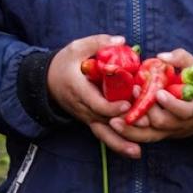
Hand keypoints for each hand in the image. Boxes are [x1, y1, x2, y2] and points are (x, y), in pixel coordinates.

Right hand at [46, 35, 139, 158]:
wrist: (46, 82)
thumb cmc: (64, 63)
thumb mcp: (76, 48)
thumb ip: (97, 43)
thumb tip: (121, 40)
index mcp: (78, 89)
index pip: (95, 102)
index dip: (112, 106)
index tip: (128, 104)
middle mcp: (82, 107)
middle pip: (104, 120)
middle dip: (124, 124)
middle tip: (146, 123)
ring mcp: (86, 117)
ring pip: (103, 133)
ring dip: (121, 143)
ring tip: (137, 151)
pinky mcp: (90, 121)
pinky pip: (104, 135)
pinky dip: (117, 145)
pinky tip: (134, 152)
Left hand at [108, 48, 192, 144]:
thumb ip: (181, 59)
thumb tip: (161, 56)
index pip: (185, 111)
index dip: (172, 104)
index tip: (159, 93)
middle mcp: (181, 123)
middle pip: (163, 122)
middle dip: (147, 108)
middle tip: (134, 90)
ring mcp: (168, 131)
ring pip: (149, 134)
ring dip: (132, 127)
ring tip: (114, 118)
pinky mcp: (157, 134)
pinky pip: (142, 137)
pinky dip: (128, 133)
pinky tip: (114, 124)